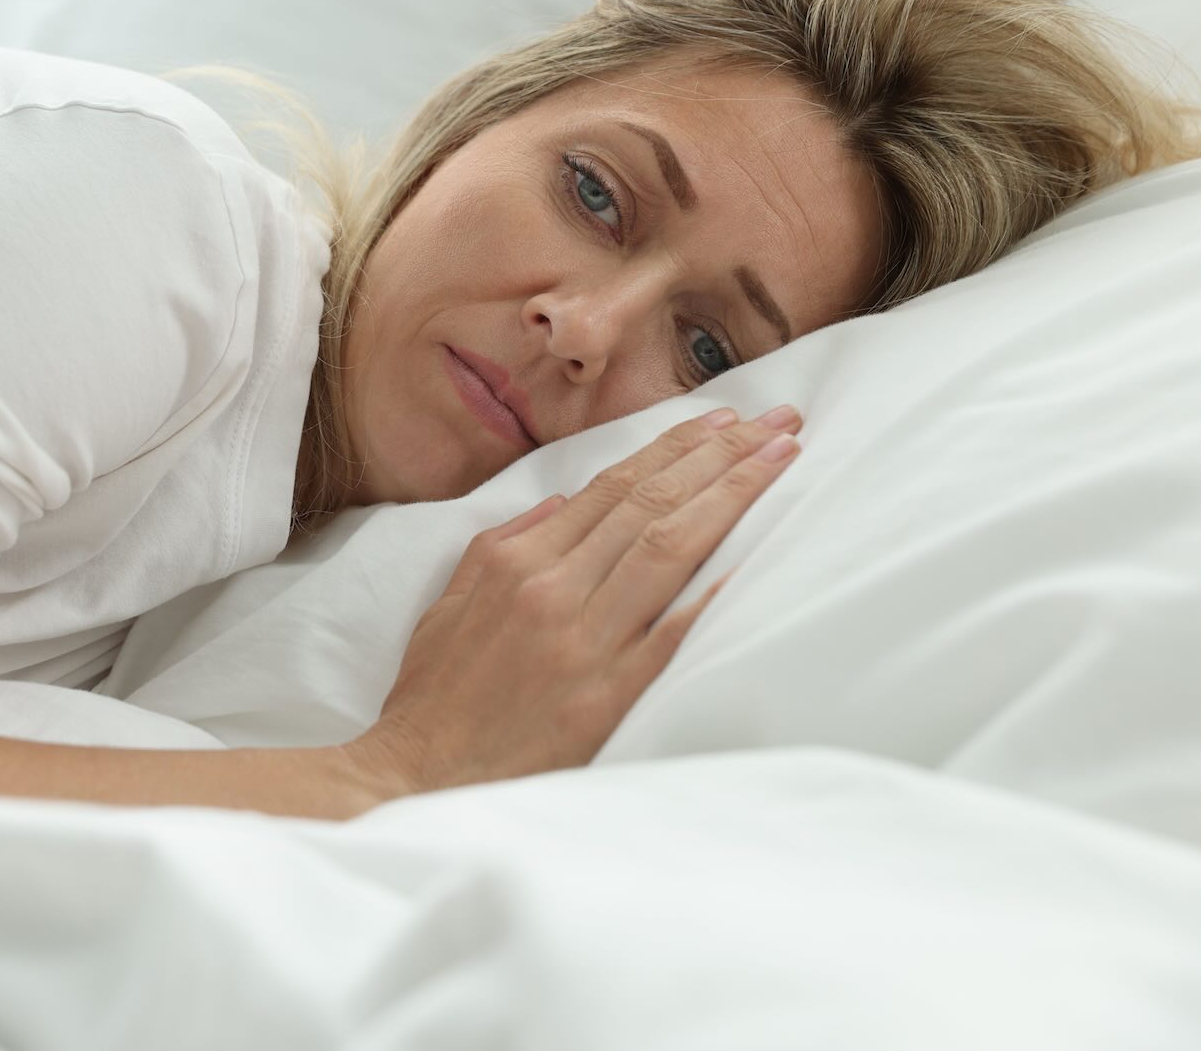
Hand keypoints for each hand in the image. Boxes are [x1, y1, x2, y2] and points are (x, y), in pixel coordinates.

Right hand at [346, 406, 802, 801]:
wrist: (419, 778)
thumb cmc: (433, 699)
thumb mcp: (448, 605)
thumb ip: (500, 547)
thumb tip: (559, 505)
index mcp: (516, 562)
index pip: (612, 488)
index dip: (674, 449)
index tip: (723, 421)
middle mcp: (553, 590)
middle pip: (651, 504)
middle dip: (720, 455)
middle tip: (778, 422)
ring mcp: (583, 642)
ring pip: (668, 548)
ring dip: (732, 496)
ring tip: (780, 459)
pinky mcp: (607, 697)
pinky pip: (671, 634)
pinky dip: (713, 593)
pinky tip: (757, 559)